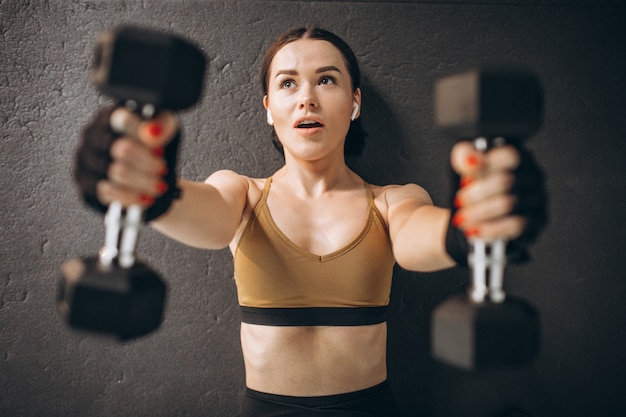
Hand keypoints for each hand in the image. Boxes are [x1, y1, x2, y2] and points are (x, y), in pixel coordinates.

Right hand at [74, 106, 180, 220]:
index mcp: (109, 116)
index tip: (160, 149)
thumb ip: (163, 125)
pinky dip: (131, 196)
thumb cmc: (154, 145)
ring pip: (117, 172)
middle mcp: (92, 136)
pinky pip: (108, 191)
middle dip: (148, 163)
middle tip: (162, 169)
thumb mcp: (166, 128)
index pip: (123, 120)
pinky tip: (146, 197)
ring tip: (159, 185)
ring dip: (144, 181)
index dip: (144, 136)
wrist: (147, 173)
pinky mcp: (86, 184)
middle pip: (122, 149)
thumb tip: (152, 132)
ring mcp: (86, 160)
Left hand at [447, 140, 546, 262]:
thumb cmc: (474, 188)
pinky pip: (515, 226)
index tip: (464, 180)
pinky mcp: (536, 221)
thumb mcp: (465, 169)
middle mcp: (531, 176)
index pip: (508, 156)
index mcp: (516, 157)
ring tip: (461, 219)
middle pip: (504, 181)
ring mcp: (536, 199)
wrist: (477, 218)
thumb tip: (470, 159)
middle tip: (459, 202)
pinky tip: (474, 231)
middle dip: (476, 194)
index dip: (484, 168)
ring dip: (479, 213)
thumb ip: (465, 157)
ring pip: (508, 204)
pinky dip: (491, 229)